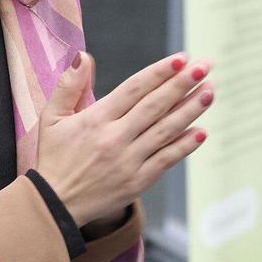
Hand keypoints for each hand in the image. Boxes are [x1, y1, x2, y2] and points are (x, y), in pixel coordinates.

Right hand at [35, 52, 214, 227]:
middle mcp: (115, 138)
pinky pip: (166, 160)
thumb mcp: (51, 118)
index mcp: (95, 119)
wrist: (54, 206)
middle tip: (205, 66)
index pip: (134, 89)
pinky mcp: (137, 182)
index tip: (181, 59)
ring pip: (165, 131)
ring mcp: (128, 162)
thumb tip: (84, 55)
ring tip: (210, 91)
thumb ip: (68, 85)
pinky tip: (201, 131)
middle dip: (182, 84)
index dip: (159, 72)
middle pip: (155, 106)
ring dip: (190, 110)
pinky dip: (185, 146)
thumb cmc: (54, 158)